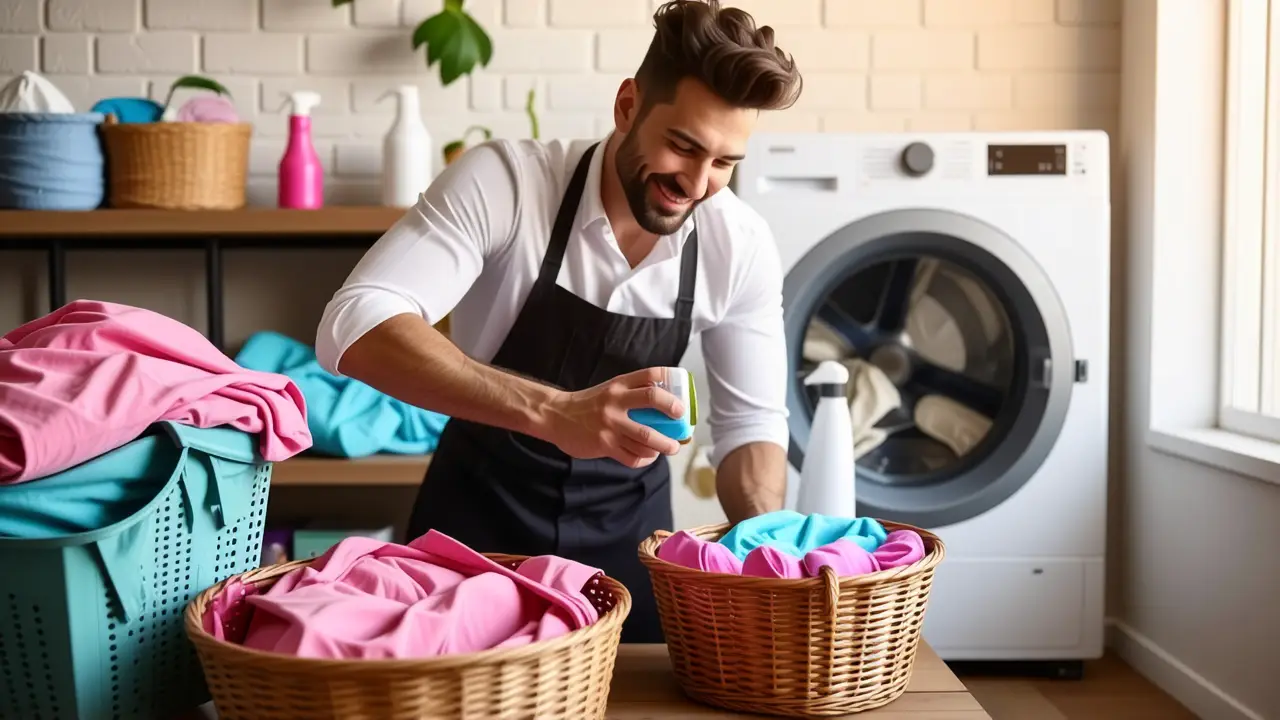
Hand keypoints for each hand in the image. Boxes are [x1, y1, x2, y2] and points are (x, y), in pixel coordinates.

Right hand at [543, 367, 684, 467]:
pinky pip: (632, 456)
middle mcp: (615, 402)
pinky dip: (645, 459)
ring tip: (670, 448)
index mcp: (618, 385)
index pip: (649, 375)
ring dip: (664, 445)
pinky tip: (648, 457)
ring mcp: (610, 424)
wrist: (556, 417)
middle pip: (652, 400)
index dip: (669, 380)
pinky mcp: (604, 445)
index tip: (679, 394)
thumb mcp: (608, 390)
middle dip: (673, 410)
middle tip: (681, 421)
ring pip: (646, 437)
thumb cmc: (588, 405)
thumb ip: (631, 393)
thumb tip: (664, 403)